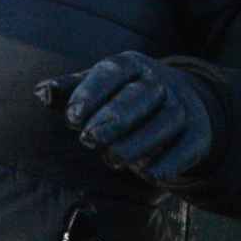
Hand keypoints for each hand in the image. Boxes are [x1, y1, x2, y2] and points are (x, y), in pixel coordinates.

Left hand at [40, 52, 215, 185]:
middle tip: (88, 139)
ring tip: (111, 159)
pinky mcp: (198, 133)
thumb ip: (67, 91)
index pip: (111, 73)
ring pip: (165, 121)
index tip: (71, 118)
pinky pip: (187, 147)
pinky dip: (169, 162)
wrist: (179, 103)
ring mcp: (182, 106)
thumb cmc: (120, 96)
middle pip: (139, 97)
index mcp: (129, 66)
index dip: (91, 94)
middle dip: (114, 118)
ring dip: (137, 143)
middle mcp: (159, 83)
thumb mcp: (94, 88)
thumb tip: (41, 92)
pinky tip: (148, 174)